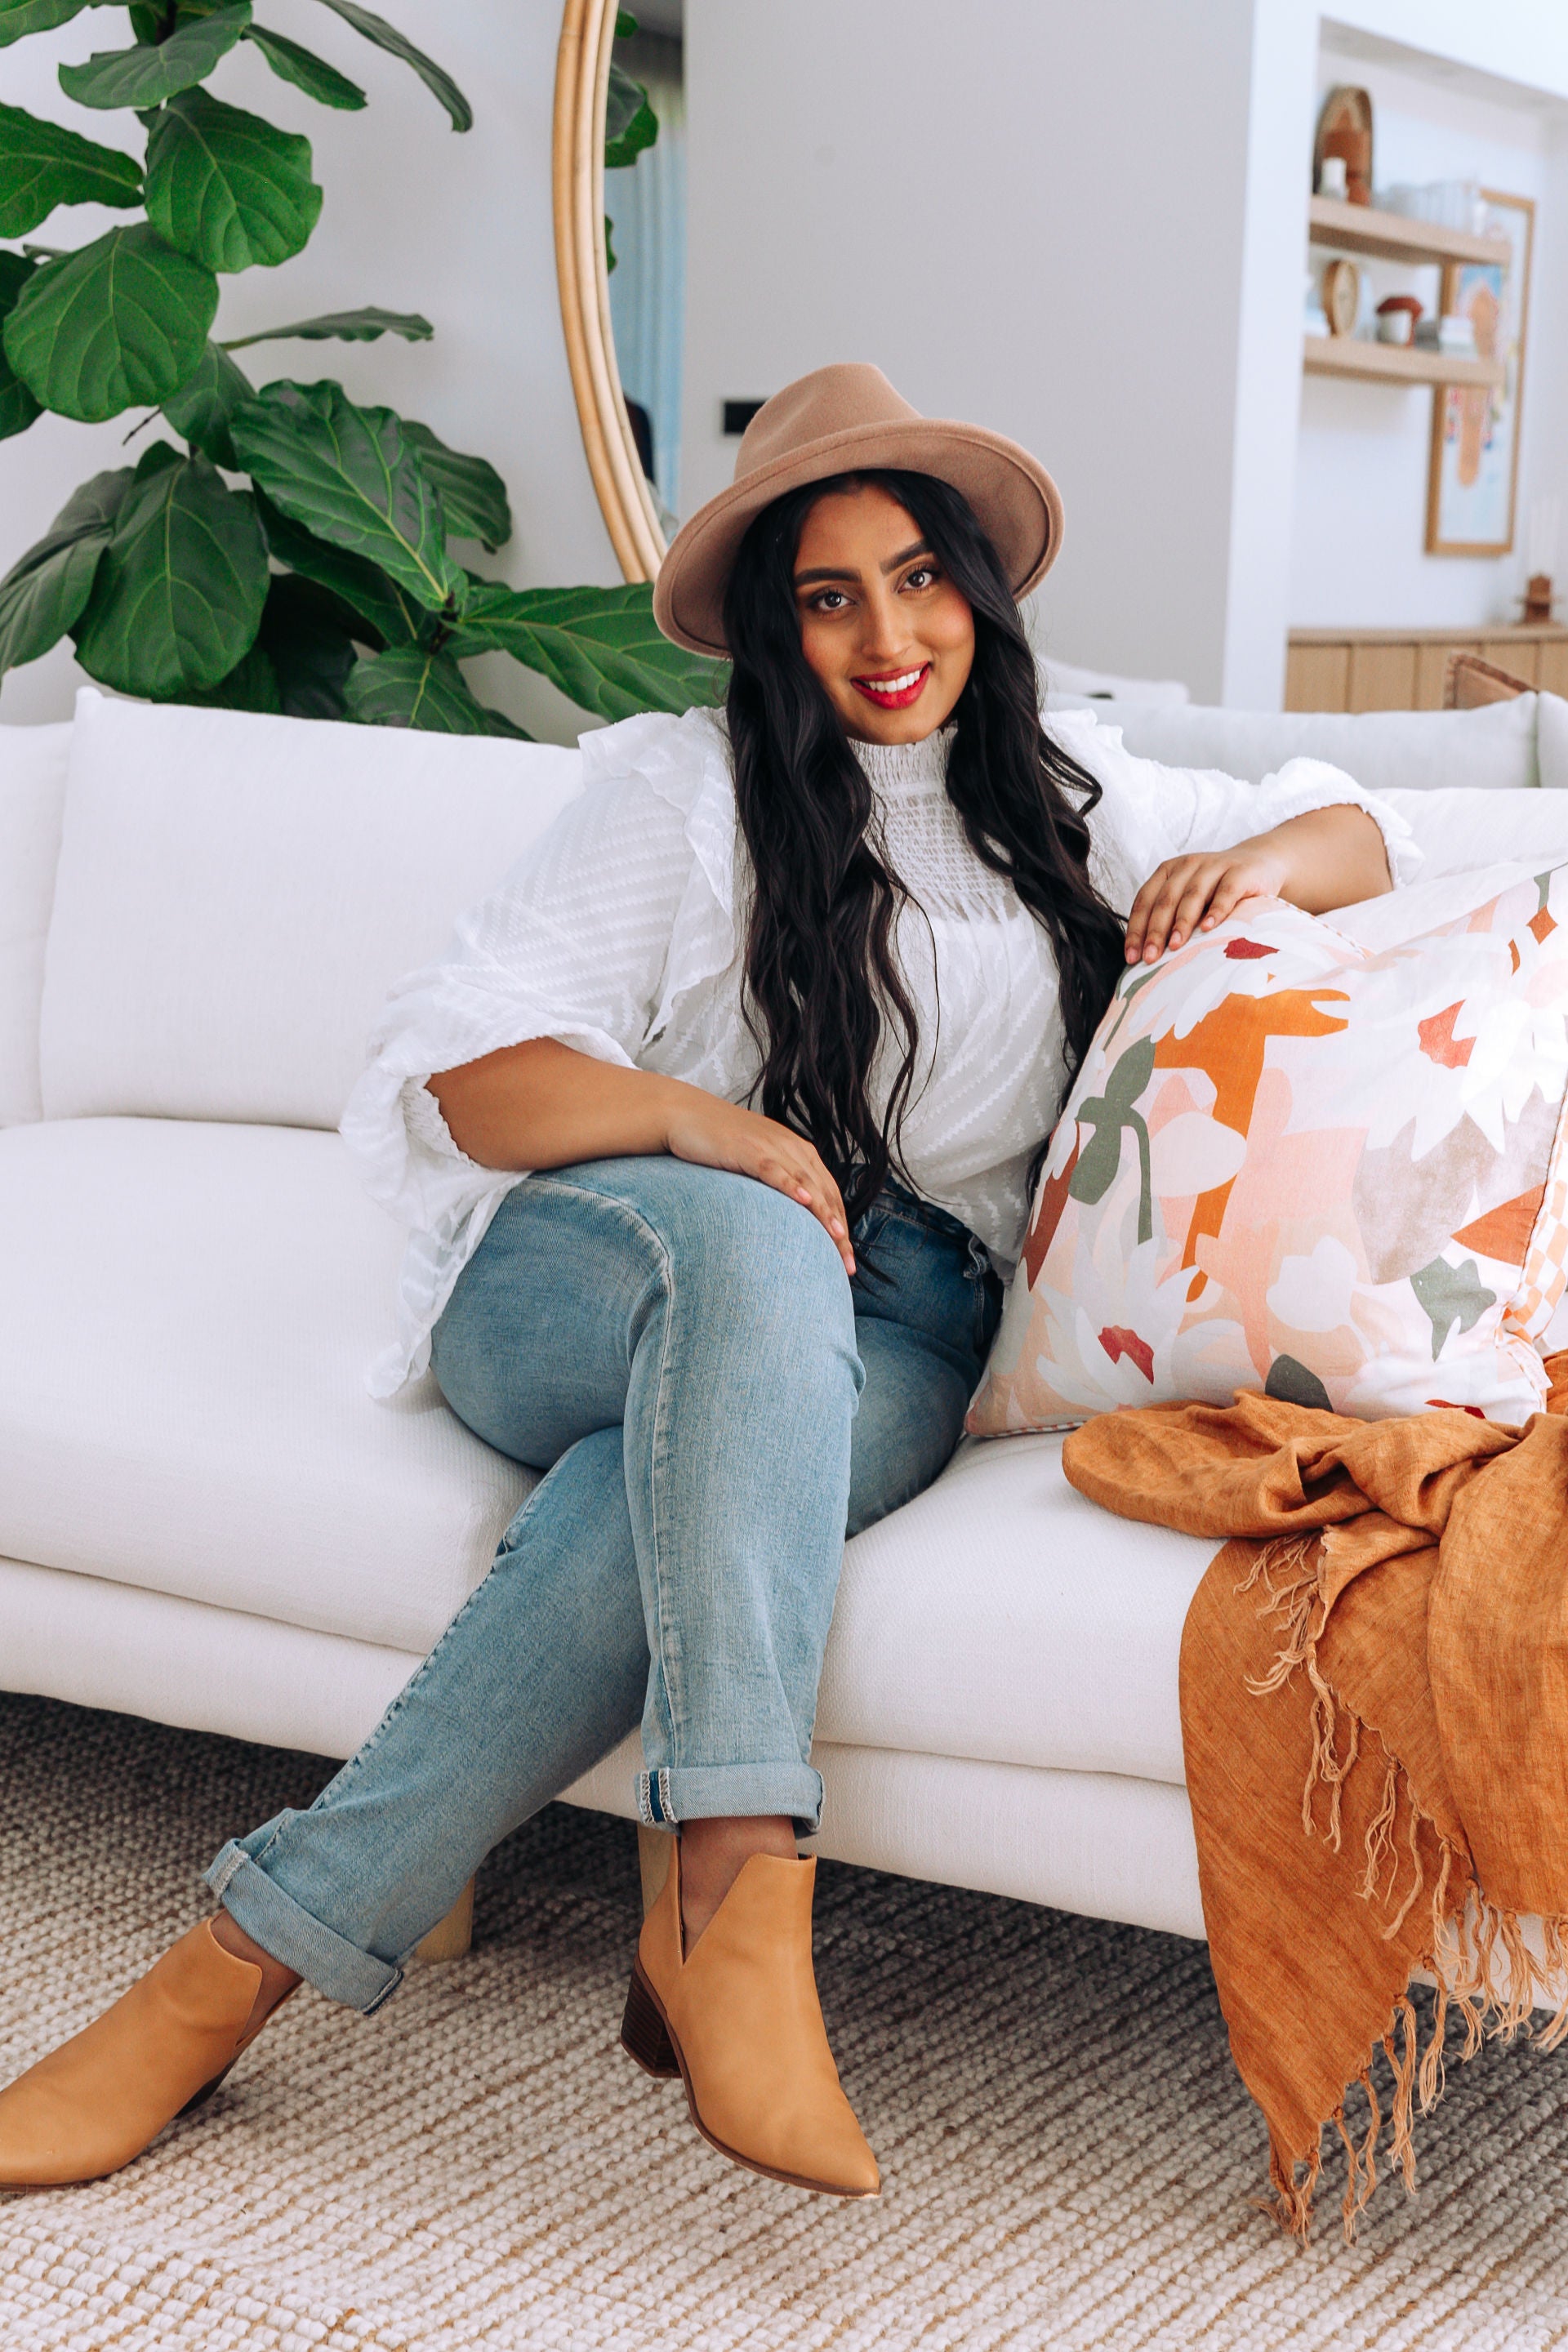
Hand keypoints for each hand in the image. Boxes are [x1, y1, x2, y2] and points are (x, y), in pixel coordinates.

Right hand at [662, 1094, 855, 1274]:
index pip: (829, 1193)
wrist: (685, 1114)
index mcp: (799, 1152)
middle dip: (839, 1231)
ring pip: (807, 1183)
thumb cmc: (721, 1143)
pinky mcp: (749, 1149)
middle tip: (847, 1265)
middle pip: (825, 1193)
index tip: (846, 1258)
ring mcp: (772, 1147)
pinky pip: (775, 1169)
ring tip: (837, 1238)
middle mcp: (792, 1148)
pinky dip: (791, 1185)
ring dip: (824, 1212)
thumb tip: (789, 1218)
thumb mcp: (758, 1163)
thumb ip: (778, 1182)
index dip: (841, 1225)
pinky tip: (804, 1202)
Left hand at [1124, 847, 1288, 964]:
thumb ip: (1171, 918)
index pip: (1145, 901)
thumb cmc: (1217, 890)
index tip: (1131, 957)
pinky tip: (1208, 928)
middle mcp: (1188, 866)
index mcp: (1168, 872)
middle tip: (1150, 958)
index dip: (1137, 929)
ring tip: (1175, 946)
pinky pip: (1226, 892)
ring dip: (1182, 922)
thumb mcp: (1190, 899)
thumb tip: (1147, 958)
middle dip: (1155, 931)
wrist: (1259, 864)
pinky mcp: (1240, 872)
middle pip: (1166, 900)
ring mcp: (1215, 866)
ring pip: (1193, 895)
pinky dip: (1216, 910)